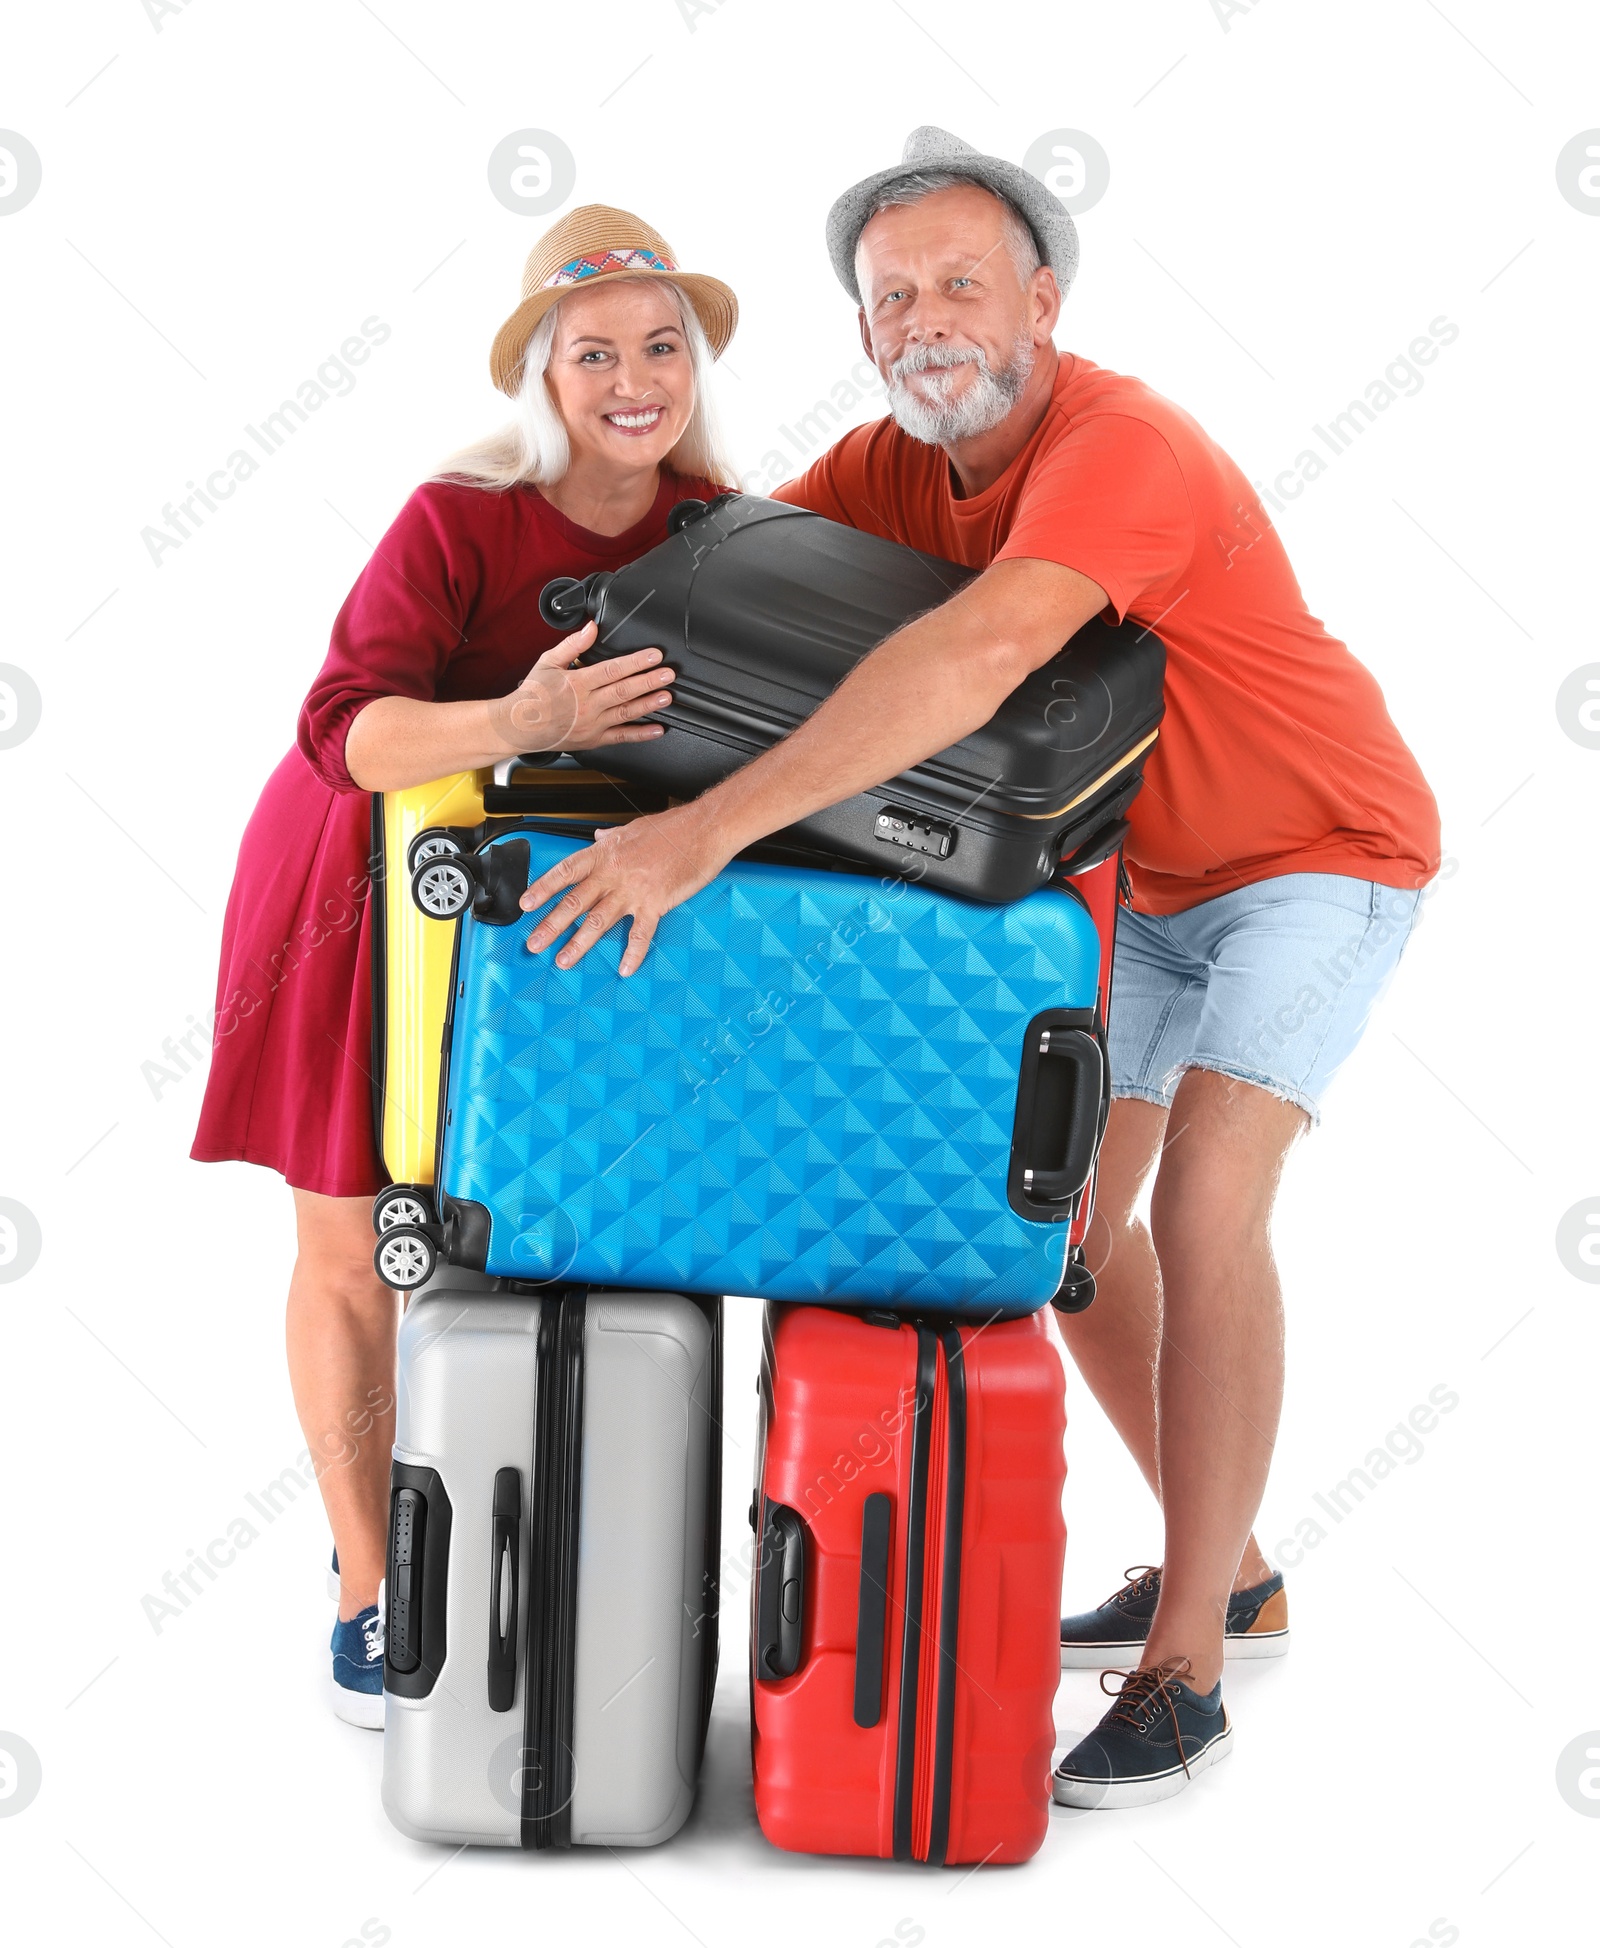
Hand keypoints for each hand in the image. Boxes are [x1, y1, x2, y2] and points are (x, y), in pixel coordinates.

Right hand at [486, 620, 674, 753]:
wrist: (519, 727)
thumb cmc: (533, 695)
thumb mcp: (548, 662)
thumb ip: (573, 644)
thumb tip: (592, 627)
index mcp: (577, 683)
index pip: (612, 669)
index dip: (636, 662)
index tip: (654, 656)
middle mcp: (587, 705)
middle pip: (624, 691)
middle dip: (649, 681)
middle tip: (668, 674)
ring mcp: (592, 725)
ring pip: (626, 713)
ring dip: (649, 704)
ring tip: (667, 696)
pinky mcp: (594, 740)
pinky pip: (621, 737)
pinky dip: (641, 735)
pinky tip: (657, 729)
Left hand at [520, 804, 732, 975]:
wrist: (705, 829)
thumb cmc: (674, 827)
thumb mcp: (633, 828)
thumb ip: (611, 838)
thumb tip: (597, 838)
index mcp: (605, 853)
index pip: (565, 872)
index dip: (542, 889)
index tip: (526, 904)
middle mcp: (614, 872)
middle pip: (574, 902)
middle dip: (550, 925)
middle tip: (534, 943)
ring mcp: (633, 890)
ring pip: (598, 921)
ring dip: (578, 944)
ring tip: (563, 960)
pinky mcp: (656, 903)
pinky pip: (640, 934)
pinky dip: (632, 954)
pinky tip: (624, 968)